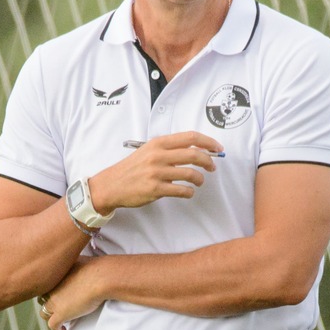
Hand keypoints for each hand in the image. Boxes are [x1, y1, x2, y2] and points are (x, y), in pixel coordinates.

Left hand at [38, 258, 108, 329]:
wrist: (101, 277)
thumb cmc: (96, 267)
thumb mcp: (78, 259)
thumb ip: (71, 263)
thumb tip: (75, 262)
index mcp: (54, 276)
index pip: (45, 285)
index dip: (50, 291)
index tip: (58, 294)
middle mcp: (50, 288)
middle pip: (42, 298)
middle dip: (48, 303)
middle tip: (58, 307)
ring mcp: (54, 302)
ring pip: (44, 313)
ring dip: (50, 317)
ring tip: (59, 320)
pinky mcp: (61, 314)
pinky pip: (52, 325)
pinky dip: (56, 329)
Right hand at [87, 131, 223, 211]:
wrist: (112, 184)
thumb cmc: (133, 168)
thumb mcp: (149, 151)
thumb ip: (169, 149)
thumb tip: (195, 150)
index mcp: (158, 143)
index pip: (190, 138)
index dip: (208, 142)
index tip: (218, 148)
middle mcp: (158, 155)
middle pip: (194, 154)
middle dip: (208, 161)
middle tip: (212, 167)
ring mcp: (157, 173)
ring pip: (190, 174)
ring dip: (199, 179)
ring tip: (199, 181)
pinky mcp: (155, 189)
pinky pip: (181, 190)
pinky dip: (189, 192)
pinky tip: (188, 192)